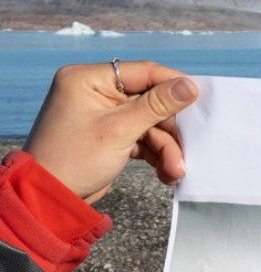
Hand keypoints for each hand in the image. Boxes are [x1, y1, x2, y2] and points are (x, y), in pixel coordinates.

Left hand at [23, 61, 198, 203]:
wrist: (48, 199)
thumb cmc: (74, 160)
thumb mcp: (120, 130)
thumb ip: (157, 105)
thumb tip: (191, 85)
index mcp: (88, 79)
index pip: (143, 72)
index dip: (174, 85)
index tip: (201, 99)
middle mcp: (95, 92)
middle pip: (150, 101)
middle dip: (170, 130)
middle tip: (189, 148)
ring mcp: (103, 115)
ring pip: (149, 123)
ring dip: (166, 147)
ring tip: (176, 171)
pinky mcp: (110, 135)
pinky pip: (142, 137)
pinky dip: (156, 154)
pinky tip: (166, 172)